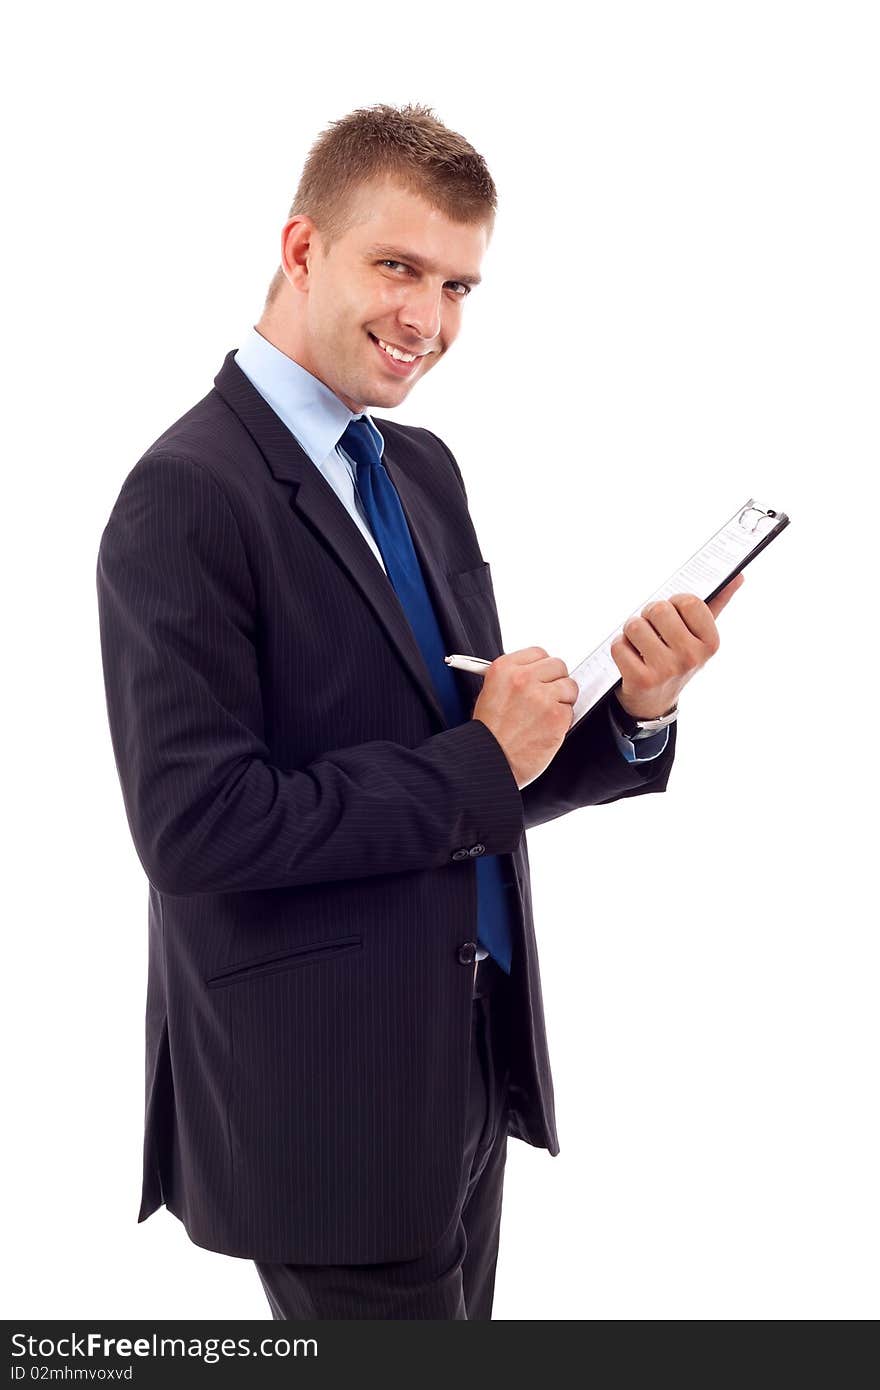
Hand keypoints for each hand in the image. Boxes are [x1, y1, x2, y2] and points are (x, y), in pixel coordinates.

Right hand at [472, 647, 579, 789]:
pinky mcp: (556, 716)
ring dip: (562, 701)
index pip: (539, 653)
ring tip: (544, 717)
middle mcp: (523, 678)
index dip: (542, 669)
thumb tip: (538, 673)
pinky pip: (571, 710)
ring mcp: (542, 696)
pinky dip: (563, 721)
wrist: (490, 761)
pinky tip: (545, 729)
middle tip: (547, 698)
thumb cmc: (489, 734)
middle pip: (558, 666)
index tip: (541, 679)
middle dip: (555, 682)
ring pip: (569, 687)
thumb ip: (514, 678)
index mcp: (504, 668)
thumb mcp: (490, 693)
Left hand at [609, 573, 744, 719]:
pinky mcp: (641, 680)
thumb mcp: (699, 636)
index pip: (688, 601)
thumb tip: (737, 576)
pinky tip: (631, 658)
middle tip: (653, 631)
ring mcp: (667, 670)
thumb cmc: (677, 657)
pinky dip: (620, 647)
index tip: (672, 615)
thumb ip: (717, 604)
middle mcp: (692, 657)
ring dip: (631, 632)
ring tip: (641, 645)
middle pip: (658, 609)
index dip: (673, 603)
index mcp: (711, 643)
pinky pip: (618, 645)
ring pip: (634, 625)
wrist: (655, 700)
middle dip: (649, 615)